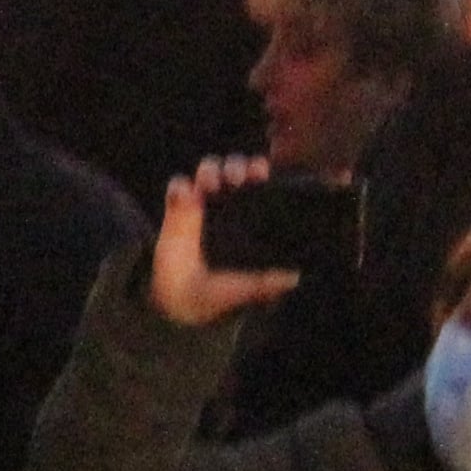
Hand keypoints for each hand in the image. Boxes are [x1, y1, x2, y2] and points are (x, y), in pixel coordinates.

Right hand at [151, 162, 304, 327]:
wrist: (179, 305)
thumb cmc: (221, 296)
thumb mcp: (247, 291)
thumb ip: (267, 284)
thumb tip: (294, 278)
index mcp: (250, 219)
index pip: (259, 184)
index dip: (260, 172)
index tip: (261, 174)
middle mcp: (227, 207)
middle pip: (234, 168)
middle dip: (237, 165)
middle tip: (236, 180)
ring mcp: (200, 207)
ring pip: (208, 170)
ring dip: (210, 171)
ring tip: (210, 187)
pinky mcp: (175, 212)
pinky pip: (178, 187)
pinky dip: (181, 187)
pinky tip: (184, 198)